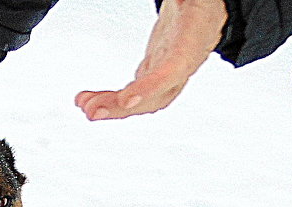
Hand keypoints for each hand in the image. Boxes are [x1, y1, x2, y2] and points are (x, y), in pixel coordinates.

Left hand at [75, 0, 227, 120]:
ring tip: (85, 106)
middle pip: (154, 97)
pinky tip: (90, 100)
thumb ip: (182, 1)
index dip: (150, 87)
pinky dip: (111, 99)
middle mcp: (182, 65)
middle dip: (122, 108)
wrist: (206, 9)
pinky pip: (133, 93)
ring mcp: (168, 73)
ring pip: (142, 100)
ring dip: (112, 108)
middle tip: (93, 111)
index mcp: (192, 42)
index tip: (127, 100)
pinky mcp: (154, 73)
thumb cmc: (198, 3)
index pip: (172, 71)